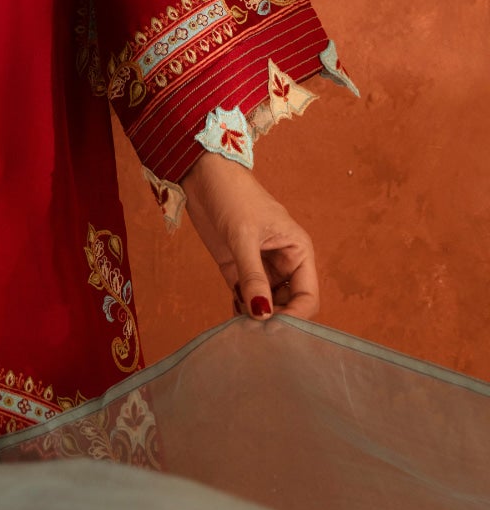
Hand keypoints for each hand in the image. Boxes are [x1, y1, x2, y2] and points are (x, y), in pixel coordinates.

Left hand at [180, 151, 318, 320]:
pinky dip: (240, 310)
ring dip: (256, 318)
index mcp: (297, 251)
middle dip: (274, 320)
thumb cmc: (232, 196)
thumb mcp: (244, 236)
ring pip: (266, 304)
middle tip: (254, 333)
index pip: (307, 296)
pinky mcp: (237, 268)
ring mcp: (260, 267)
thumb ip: (253, 277)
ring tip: (242, 329)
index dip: (296, 316)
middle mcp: (283, 262)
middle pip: (288, 304)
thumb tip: (263, 315)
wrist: (201, 176)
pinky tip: (232, 317)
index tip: (274, 330)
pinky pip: (245, 298)